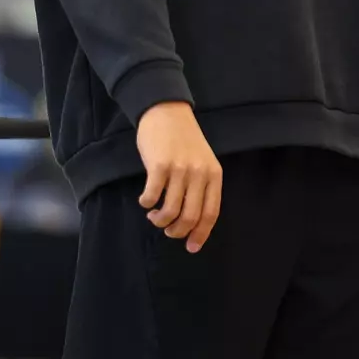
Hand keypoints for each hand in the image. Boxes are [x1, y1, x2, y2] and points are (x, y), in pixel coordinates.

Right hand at [135, 101, 221, 252]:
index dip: (200, 234)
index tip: (191, 247)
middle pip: (190, 217)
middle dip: (177, 231)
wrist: (167, 111)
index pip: (211, 213)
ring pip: (170, 211)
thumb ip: (201, 187)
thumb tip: (192, 221)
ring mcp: (179, 169)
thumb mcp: (203, 161)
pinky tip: (145, 201)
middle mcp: (199, 173)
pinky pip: (152, 196)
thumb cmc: (184, 139)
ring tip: (154, 216)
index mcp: (213, 174)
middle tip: (167, 230)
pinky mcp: (159, 165)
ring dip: (159, 220)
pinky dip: (146, 204)